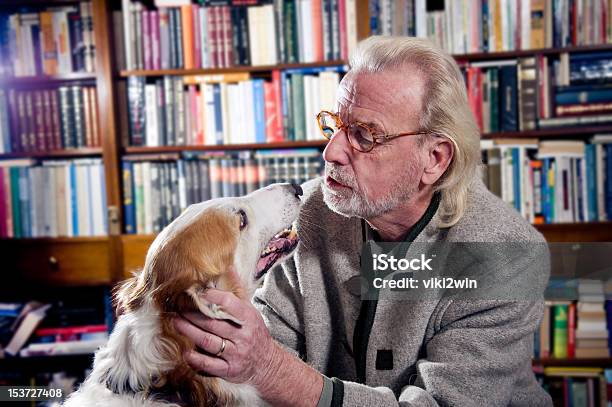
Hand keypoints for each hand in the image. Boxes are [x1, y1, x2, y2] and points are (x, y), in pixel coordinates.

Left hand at [173, 268, 279, 390]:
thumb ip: (237, 291)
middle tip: (176, 307)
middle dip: (192, 315)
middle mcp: (243, 335)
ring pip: (208, 341)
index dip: (212, 296)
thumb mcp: (251, 311)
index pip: (229, 304)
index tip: (198, 292)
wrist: (266, 363)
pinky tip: (185, 351)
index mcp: (249, 318)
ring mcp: (236, 354)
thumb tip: (228, 266)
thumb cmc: (254, 332)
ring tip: (175, 323)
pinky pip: (210, 364)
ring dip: (189, 332)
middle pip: (213, 323)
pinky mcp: (229, 370)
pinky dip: (196, 358)